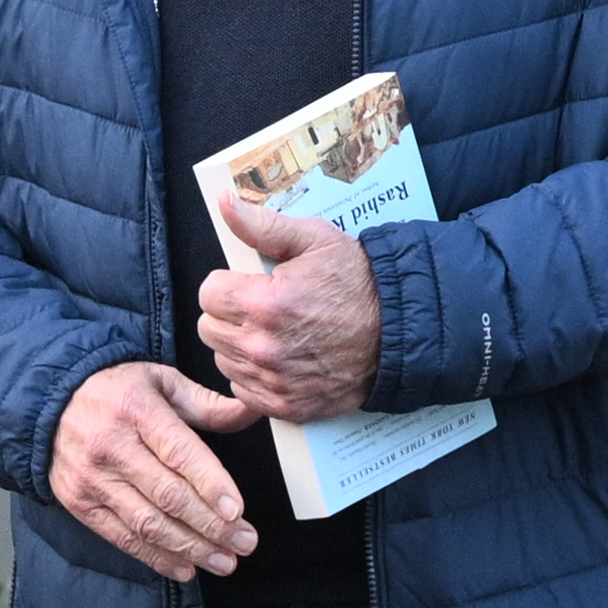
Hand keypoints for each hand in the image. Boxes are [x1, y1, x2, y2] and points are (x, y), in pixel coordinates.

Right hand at [50, 361, 258, 582]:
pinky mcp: (80, 504)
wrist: (52, 402)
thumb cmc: (118, 391)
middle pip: (168, 495)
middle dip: (212, 525)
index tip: (237, 510)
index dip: (210, 484)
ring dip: (191, 548)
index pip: (178, 452)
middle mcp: (112, 446)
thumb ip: (207, 404)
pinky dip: (157, 558)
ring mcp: (93, 479)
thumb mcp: (162, 382)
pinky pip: (123, 538)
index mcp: (137, 409)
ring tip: (225, 561)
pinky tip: (186, 567)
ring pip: (148, 524)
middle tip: (245, 542)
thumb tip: (252, 411)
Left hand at [197, 195, 381, 422]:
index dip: (227, 284)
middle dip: (230, 313)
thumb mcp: (313, 240)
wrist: (399, 331)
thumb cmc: (358, 282)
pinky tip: (279, 359)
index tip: (248, 284)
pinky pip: (243, 391)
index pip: (209, 294)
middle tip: (260, 307)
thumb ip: (261, 224)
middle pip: (210, 329)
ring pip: (223, 360)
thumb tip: (224, 201)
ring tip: (273, 332)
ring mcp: (274, 382)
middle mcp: (263, 348)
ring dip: (239, 346)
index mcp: (265, 304)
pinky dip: (254, 376)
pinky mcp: (286, 406)